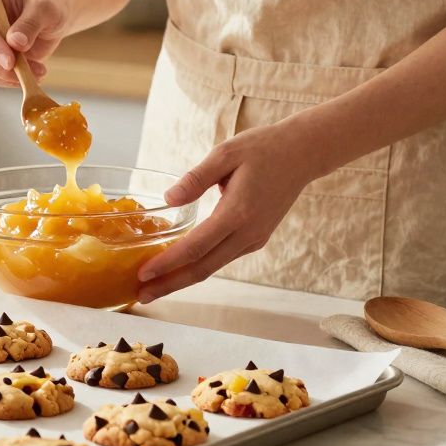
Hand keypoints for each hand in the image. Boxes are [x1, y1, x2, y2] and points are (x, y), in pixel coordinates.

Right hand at [0, 0, 68, 86]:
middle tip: (25, 73)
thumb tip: (16, 43)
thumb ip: (30, 23)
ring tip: (38, 72)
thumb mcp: (45, 9)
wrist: (49, 18)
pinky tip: (30, 76)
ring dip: (8, 75)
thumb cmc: (45, 5)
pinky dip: (8, 80)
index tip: (10, 61)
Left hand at [136, 123, 325, 302]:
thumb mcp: (225, 153)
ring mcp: (254, 239)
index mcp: (238, 213)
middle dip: (170, 284)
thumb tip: (168, 199)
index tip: (143, 274)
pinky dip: (198, 266)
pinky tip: (179, 268)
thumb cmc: (263, 148)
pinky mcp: (256, 238)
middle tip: (141, 296)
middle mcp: (248, 233)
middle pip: (203, 269)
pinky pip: (222, 258)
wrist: (303, 154)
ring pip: (212, 267)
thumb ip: (195, 178)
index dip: (168, 263)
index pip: (196, 247)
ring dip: (182, 279)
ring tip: (153, 287)